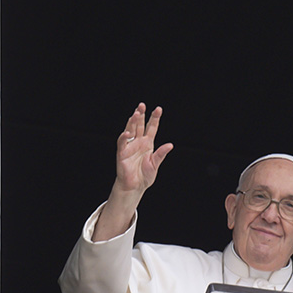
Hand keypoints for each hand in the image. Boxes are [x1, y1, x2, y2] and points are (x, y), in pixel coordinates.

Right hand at [94, 103, 173, 240]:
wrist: (135, 187)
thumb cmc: (145, 176)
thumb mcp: (156, 164)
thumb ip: (161, 154)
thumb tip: (170, 145)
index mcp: (148, 144)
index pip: (151, 128)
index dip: (154, 119)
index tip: (158, 109)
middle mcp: (138, 142)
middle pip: (140, 125)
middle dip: (141, 115)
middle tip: (142, 105)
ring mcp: (130, 146)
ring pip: (131, 130)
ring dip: (133, 122)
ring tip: (136, 113)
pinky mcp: (122, 152)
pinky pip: (122, 143)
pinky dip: (124, 137)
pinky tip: (127, 132)